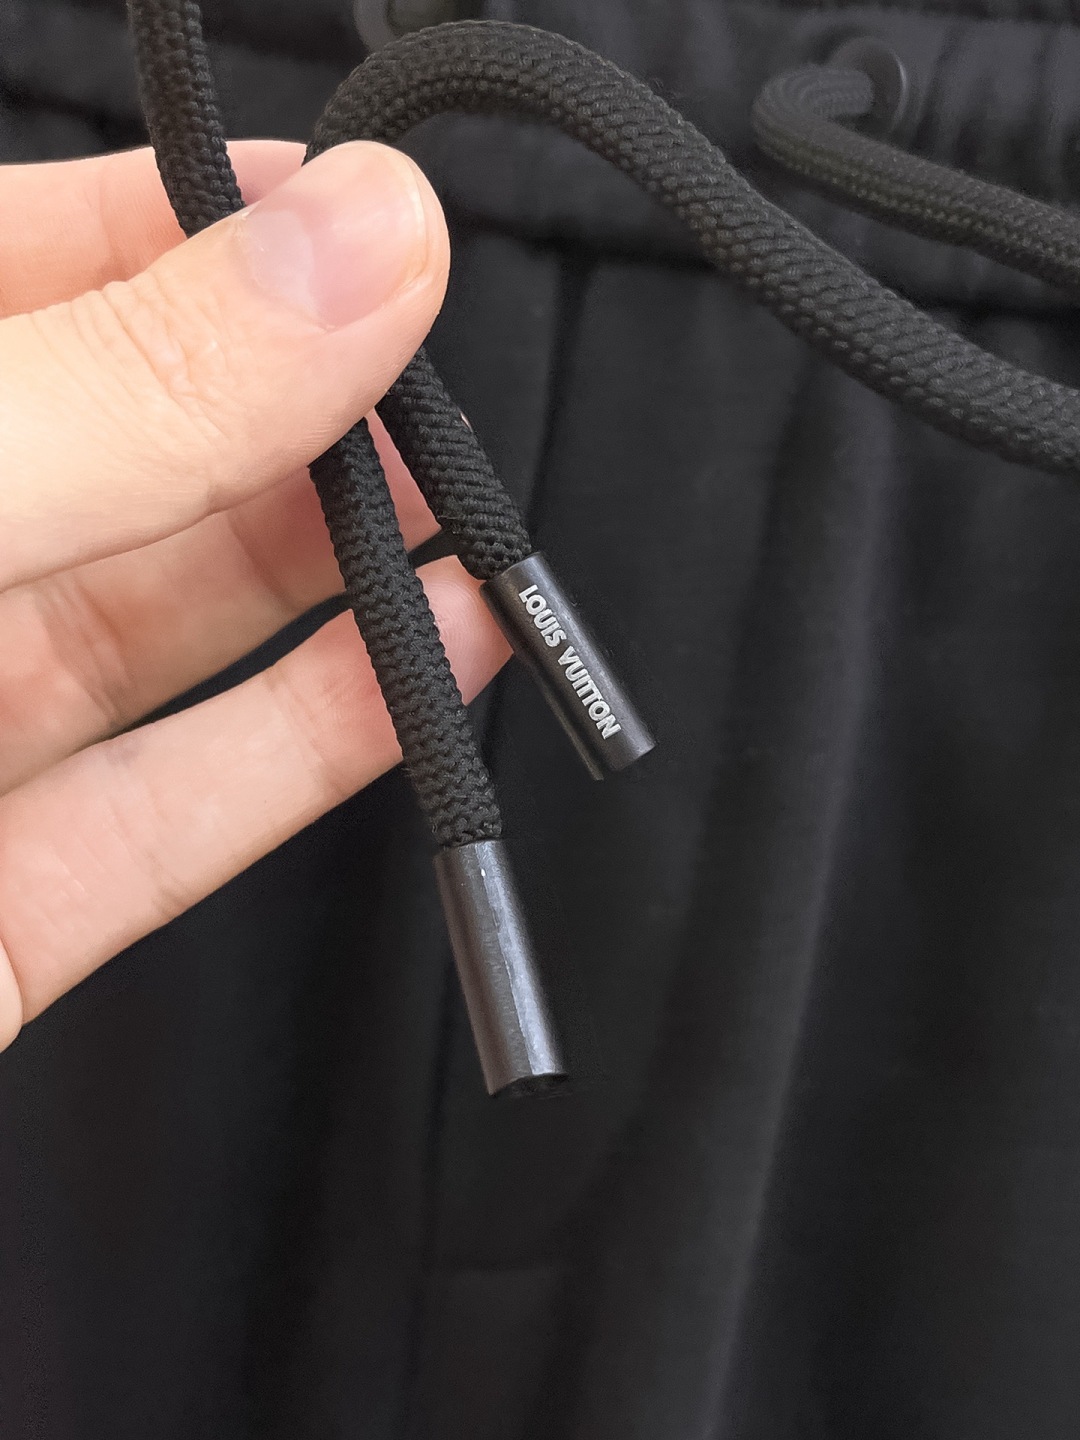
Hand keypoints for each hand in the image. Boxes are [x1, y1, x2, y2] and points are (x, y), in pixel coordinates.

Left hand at [0, 139, 509, 1050]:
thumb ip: (127, 396)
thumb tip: (356, 253)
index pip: (32, 264)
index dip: (208, 227)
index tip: (369, 217)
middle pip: (137, 448)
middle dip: (308, 401)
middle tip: (446, 376)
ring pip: (180, 626)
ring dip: (346, 566)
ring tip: (475, 507)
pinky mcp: (8, 912)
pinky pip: (191, 805)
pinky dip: (328, 736)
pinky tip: (441, 660)